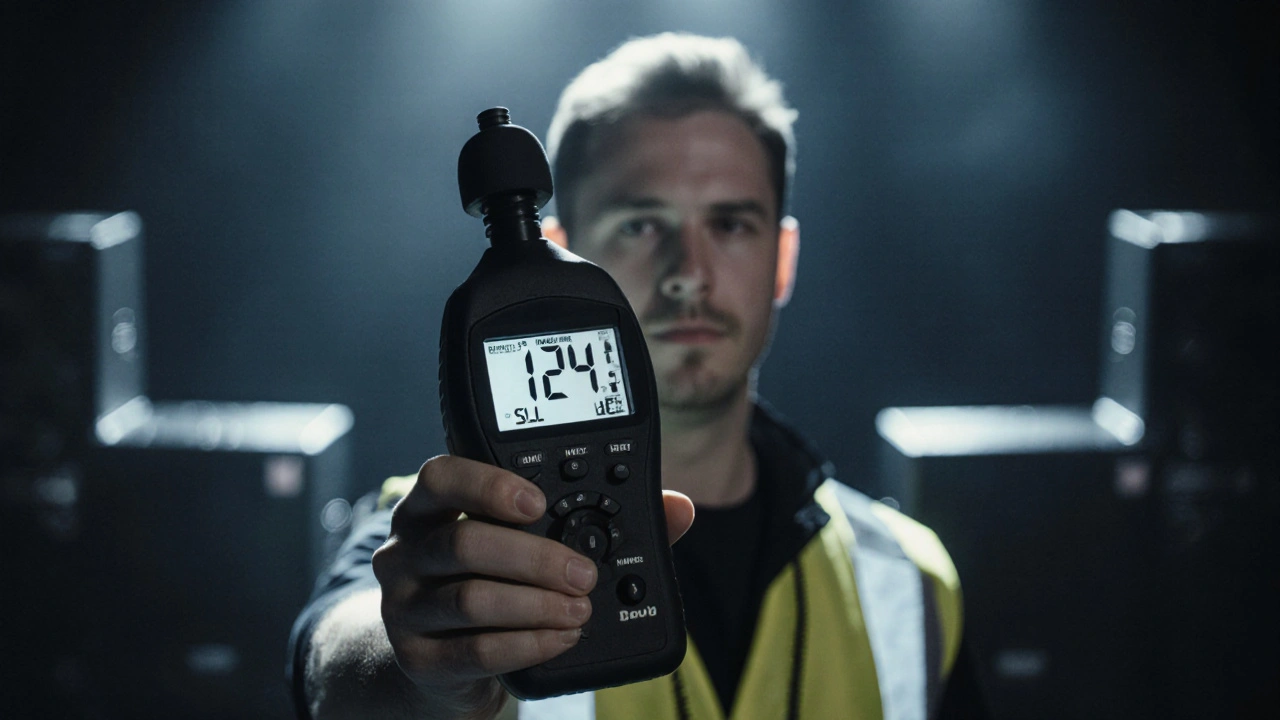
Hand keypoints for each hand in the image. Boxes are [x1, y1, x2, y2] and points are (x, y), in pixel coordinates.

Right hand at [370, 455, 693, 718]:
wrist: (444, 659)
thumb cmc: (496, 581)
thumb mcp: (535, 543)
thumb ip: (601, 520)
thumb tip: (677, 510)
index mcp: (431, 507)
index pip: (442, 477)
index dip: (488, 484)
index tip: (537, 501)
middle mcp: (407, 551)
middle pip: (463, 542)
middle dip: (536, 558)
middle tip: (585, 574)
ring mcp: (405, 606)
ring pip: (471, 599)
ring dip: (537, 605)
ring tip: (580, 609)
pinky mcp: (417, 657)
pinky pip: (474, 651)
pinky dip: (527, 644)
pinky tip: (561, 639)